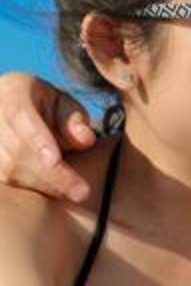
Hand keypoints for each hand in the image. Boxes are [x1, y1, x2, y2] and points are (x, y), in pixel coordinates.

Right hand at [0, 73, 95, 201]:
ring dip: (42, 185)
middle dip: (50, 174)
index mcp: (11, 93)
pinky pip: (5, 181)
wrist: (5, 108)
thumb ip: (74, 120)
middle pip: (15, 151)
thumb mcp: (62, 103)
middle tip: (81, 192)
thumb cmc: (42, 106)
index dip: (37, 140)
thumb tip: (87, 140)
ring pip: (7, 170)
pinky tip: (54, 192)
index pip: (20, 116)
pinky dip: (30, 189)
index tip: (54, 161)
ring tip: (73, 192)